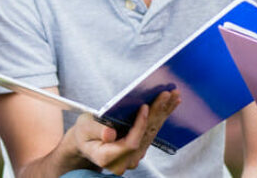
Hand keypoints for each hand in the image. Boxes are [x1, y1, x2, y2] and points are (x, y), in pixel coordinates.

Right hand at [60, 90, 180, 174]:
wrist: (86, 143)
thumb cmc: (83, 133)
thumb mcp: (84, 128)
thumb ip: (96, 131)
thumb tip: (110, 134)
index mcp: (107, 158)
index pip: (130, 143)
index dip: (139, 126)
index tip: (145, 106)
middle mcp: (123, 162)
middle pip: (145, 136)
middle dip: (157, 113)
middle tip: (168, 94)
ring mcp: (133, 158)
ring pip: (152, 133)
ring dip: (164, 113)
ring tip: (173, 96)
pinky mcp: (140, 151)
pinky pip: (152, 132)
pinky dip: (161, 117)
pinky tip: (170, 104)